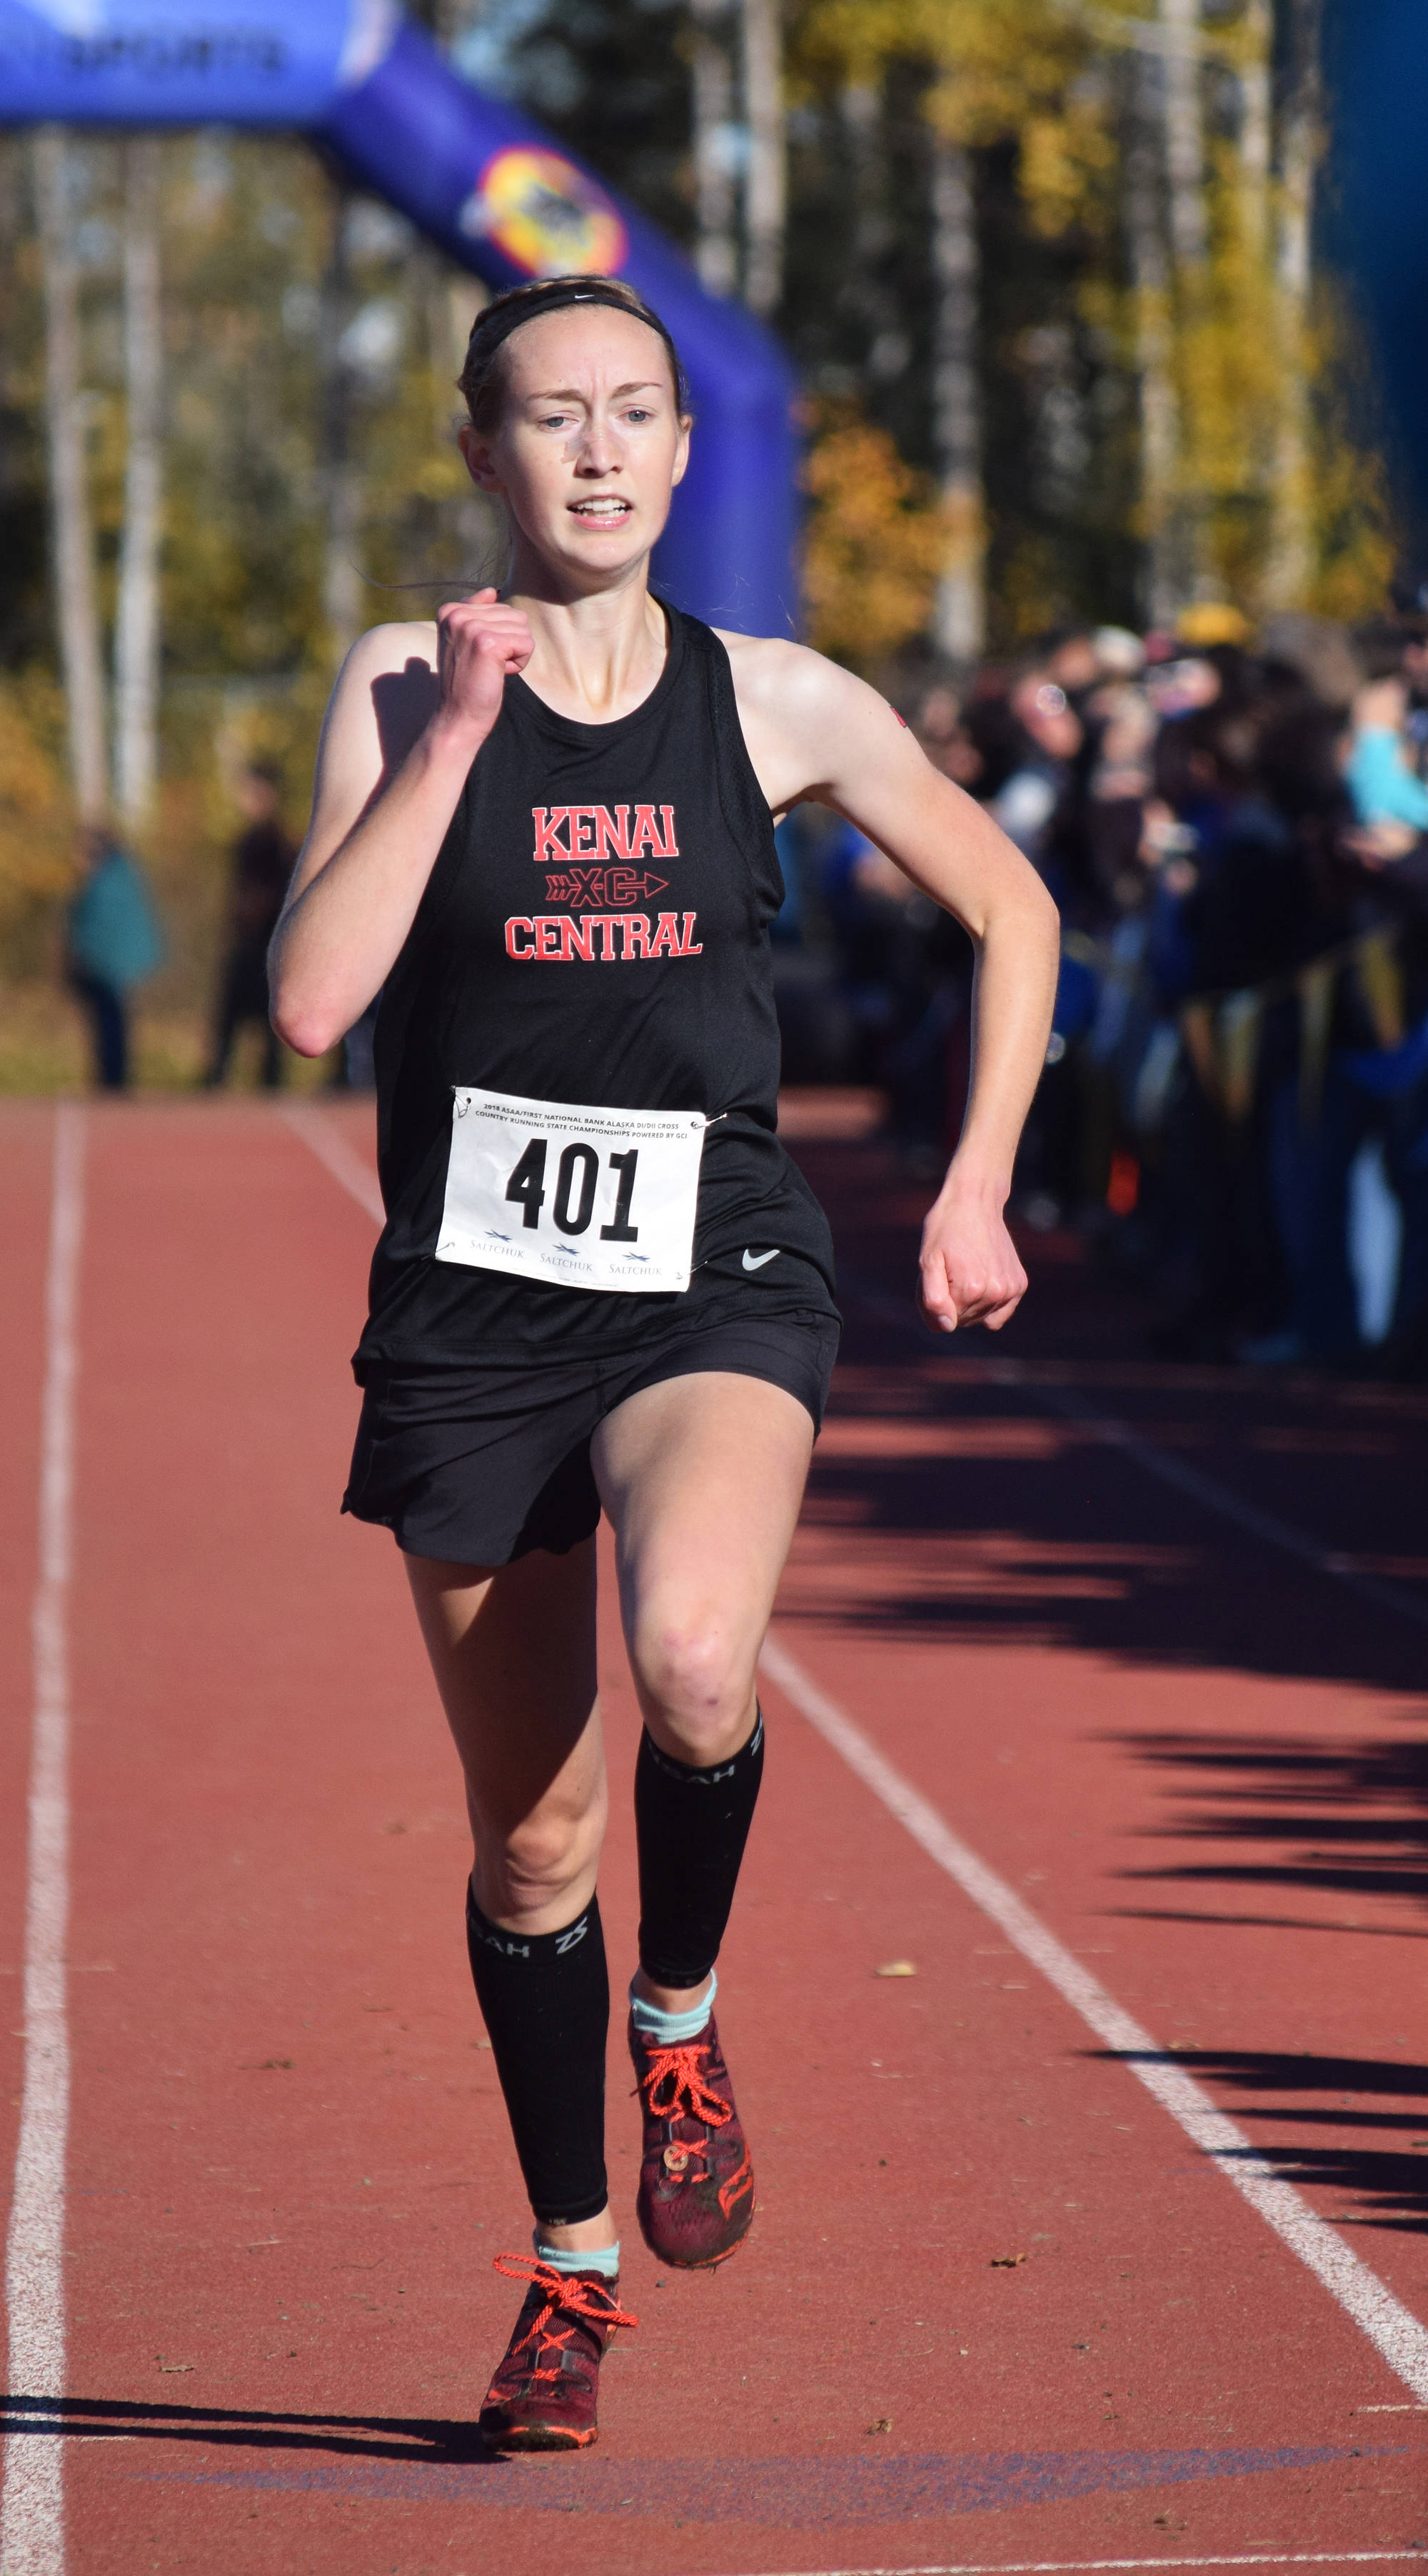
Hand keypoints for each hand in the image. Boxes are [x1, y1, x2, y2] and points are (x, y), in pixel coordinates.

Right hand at [434, 588, 533, 740]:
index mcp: (450, 610)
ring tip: (491, 669)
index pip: (500, 607)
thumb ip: (475, 613)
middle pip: (514, 615)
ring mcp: (471, 627)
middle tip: (486, 665)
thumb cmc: (466, 682)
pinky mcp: (488, 643)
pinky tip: (499, 674)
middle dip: (509, 643)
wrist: (458, 716)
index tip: (476, 656)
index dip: (497, 635)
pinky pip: (527, 644)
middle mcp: (457, 614)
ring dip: (515, 653)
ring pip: (523, 629)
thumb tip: (492, 590)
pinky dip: (520, 663)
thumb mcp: (464, 642)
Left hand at [918, 1176, 1027, 1334]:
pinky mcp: (1020, 1285)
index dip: (934, 1301)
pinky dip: (988, 1303)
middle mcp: (995, 1292)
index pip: (944, 1320)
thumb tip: (946, 1327)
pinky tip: (983, 1278)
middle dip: (951, 1301)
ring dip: (968, 1301)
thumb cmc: (945, 1230)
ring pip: (980, 1318)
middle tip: (950, 1270)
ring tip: (966, 1270)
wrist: (976, 1202)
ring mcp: (1011, 1289)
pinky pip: (999, 1314)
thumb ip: (931, 1299)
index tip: (937, 1275)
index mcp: (970, 1288)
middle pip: (962, 1321)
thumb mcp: (927, 1261)